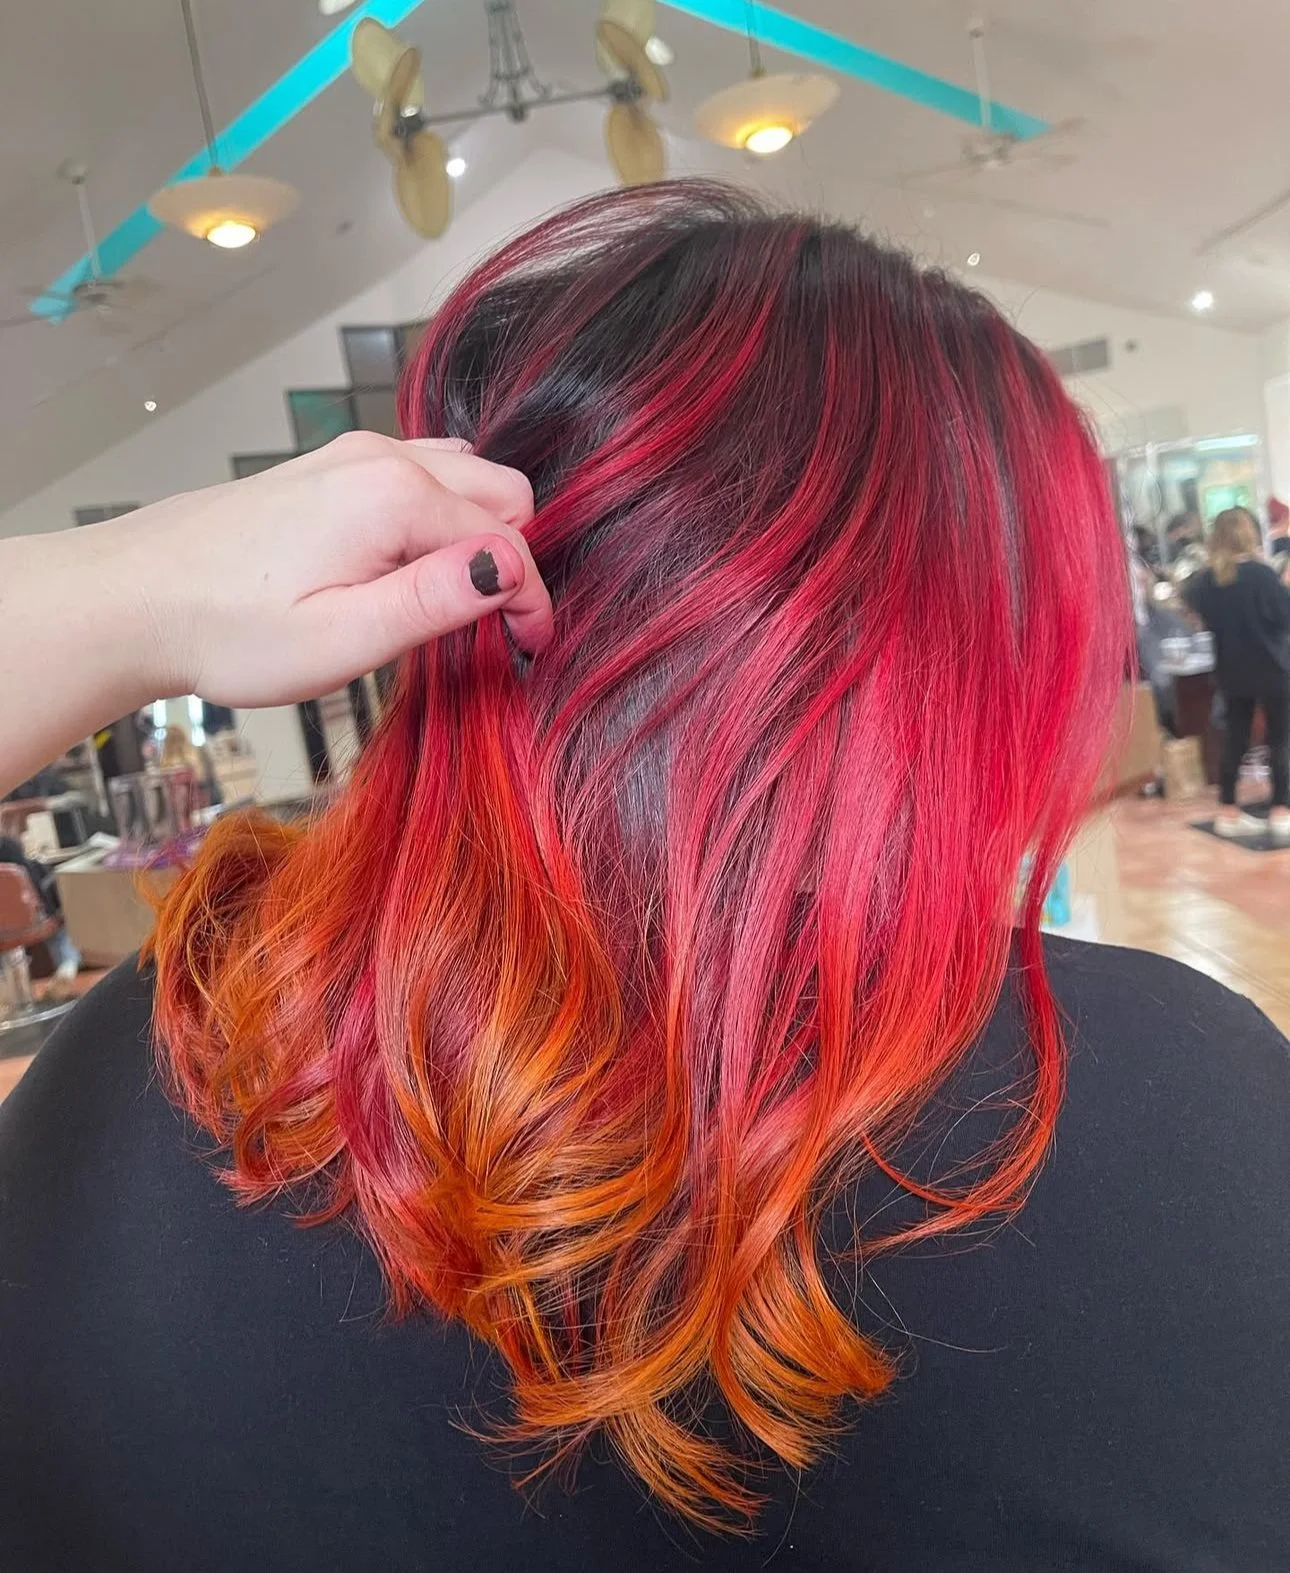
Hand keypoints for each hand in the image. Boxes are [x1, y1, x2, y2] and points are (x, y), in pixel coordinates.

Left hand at [114, 433, 552, 705]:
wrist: (134, 598)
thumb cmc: (228, 630)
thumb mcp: (342, 640)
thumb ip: (434, 601)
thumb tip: (508, 571)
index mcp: (394, 497)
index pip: (508, 542)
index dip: (530, 600)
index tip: (530, 649)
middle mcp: (382, 458)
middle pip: (502, 492)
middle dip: (512, 558)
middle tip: (490, 628)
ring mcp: (352, 455)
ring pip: (465, 476)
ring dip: (479, 531)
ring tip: (452, 600)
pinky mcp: (330, 468)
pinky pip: (421, 474)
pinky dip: (440, 515)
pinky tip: (410, 566)